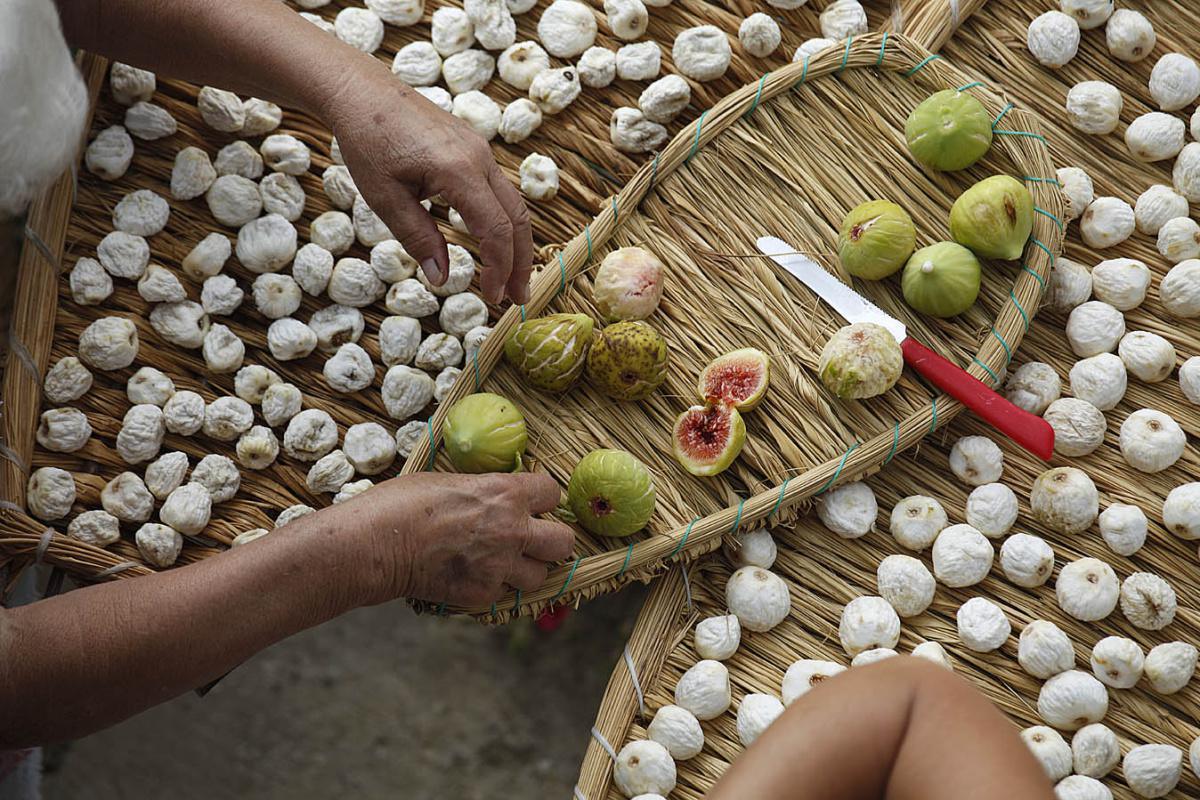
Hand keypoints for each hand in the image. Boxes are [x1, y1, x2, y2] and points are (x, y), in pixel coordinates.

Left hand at [323, 66, 533, 303]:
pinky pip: (499, 190)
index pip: (496, 230)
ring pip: (514, 204)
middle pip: (518, 219)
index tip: (491, 298)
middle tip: (517, 299)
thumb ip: (418, 238)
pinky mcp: (474, 149)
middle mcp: (480, 159)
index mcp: (459, 171)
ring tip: (510, 278)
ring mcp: (481, 151)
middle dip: (520, 262)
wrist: (363, 92)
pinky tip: (494, 243)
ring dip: (515, 244)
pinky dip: (504, 222)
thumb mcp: (385, 198)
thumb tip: (441, 278)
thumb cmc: (368, 141)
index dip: (498, 269)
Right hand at [339, 472, 573, 606]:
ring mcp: (499, 566)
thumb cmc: (403, 503)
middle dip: (551, 541)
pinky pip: (506, 594)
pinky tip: (474, 575)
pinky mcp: (482, 593)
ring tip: (500, 562)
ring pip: (540, 575)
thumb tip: (496, 496)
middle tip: (531, 540)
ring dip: (525, 569)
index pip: (552, 493)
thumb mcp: (451, 481)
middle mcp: (512, 530)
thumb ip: (485, 492)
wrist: (376, 544)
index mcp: (505, 493)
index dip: (542, 499)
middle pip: (564, 543)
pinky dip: (495, 587)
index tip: (531, 503)